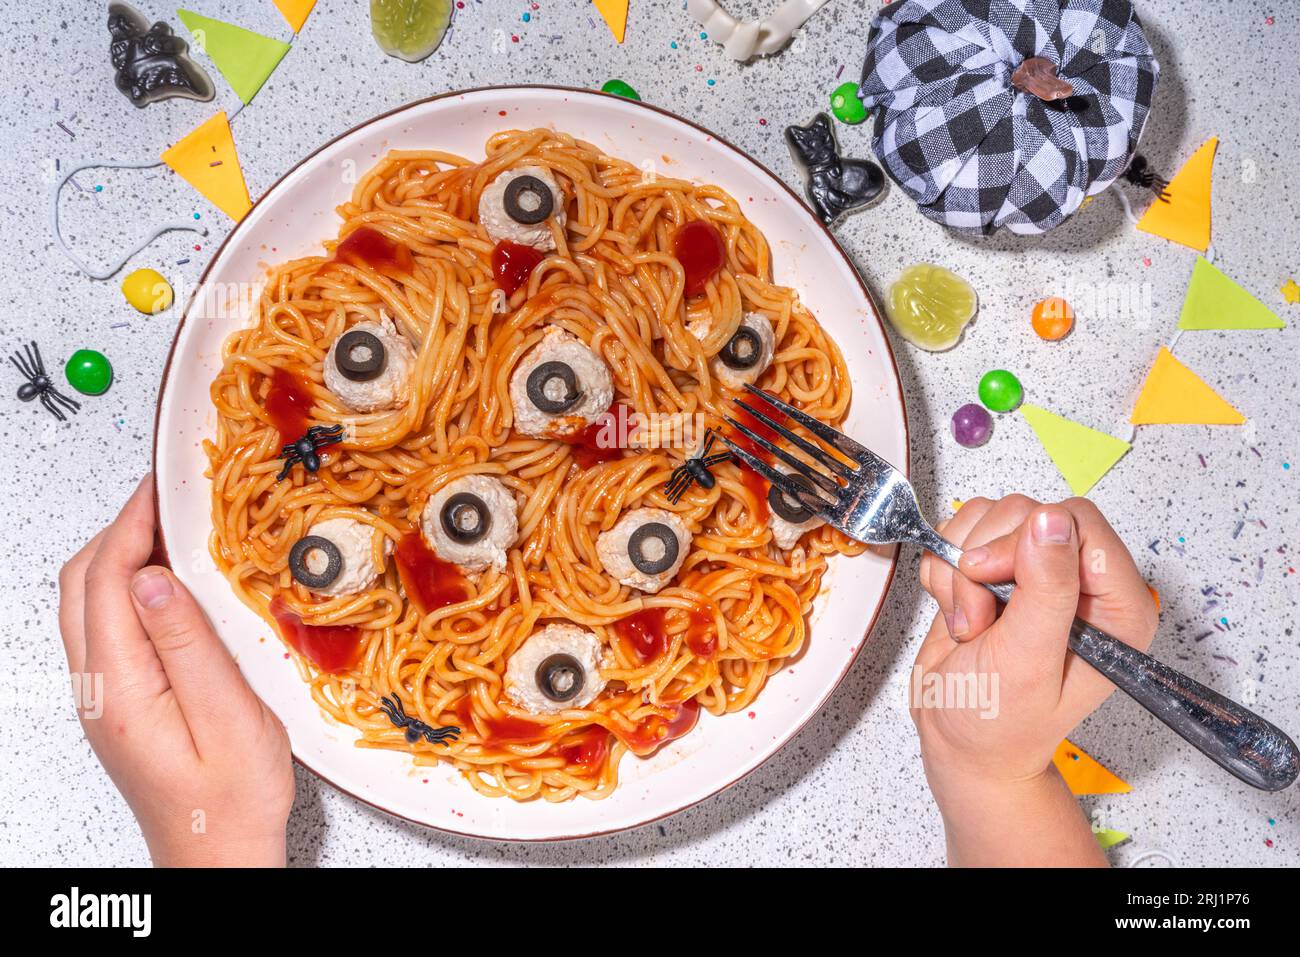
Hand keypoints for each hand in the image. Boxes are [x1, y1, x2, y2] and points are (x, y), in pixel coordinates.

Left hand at [58, 476, 293, 866]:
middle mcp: (99, 690)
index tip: (161, 486)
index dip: (130, 524)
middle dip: (118, 530)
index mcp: (121, 688)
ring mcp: (104, 697)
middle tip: (166, 499)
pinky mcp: (121, 703)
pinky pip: (108, 627)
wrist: (218, 856)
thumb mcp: (228, 718)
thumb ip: (187, 644)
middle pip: (81, 586)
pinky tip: (169, 582)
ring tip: (171, 529)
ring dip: (120, 557)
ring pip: (89, 604)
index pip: (106, 581)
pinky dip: (129, 587)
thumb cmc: (232, 800)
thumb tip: (151, 578)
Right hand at [914, 496, 1157, 864]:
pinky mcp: (996, 570)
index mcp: (1116, 605)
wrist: (960, 744)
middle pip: (1030, 515)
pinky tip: (954, 612)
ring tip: (969, 624)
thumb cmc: (1001, 723)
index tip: (987, 575)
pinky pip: (962, 533)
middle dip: (987, 561)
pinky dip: (943, 568)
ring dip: (960, 569)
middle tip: (978, 618)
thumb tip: (1050, 521)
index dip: (1026, 540)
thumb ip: (1046, 591)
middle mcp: (1082, 583)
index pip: (1079, 523)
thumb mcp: (1027, 662)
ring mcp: (1036, 573)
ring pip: (992, 518)